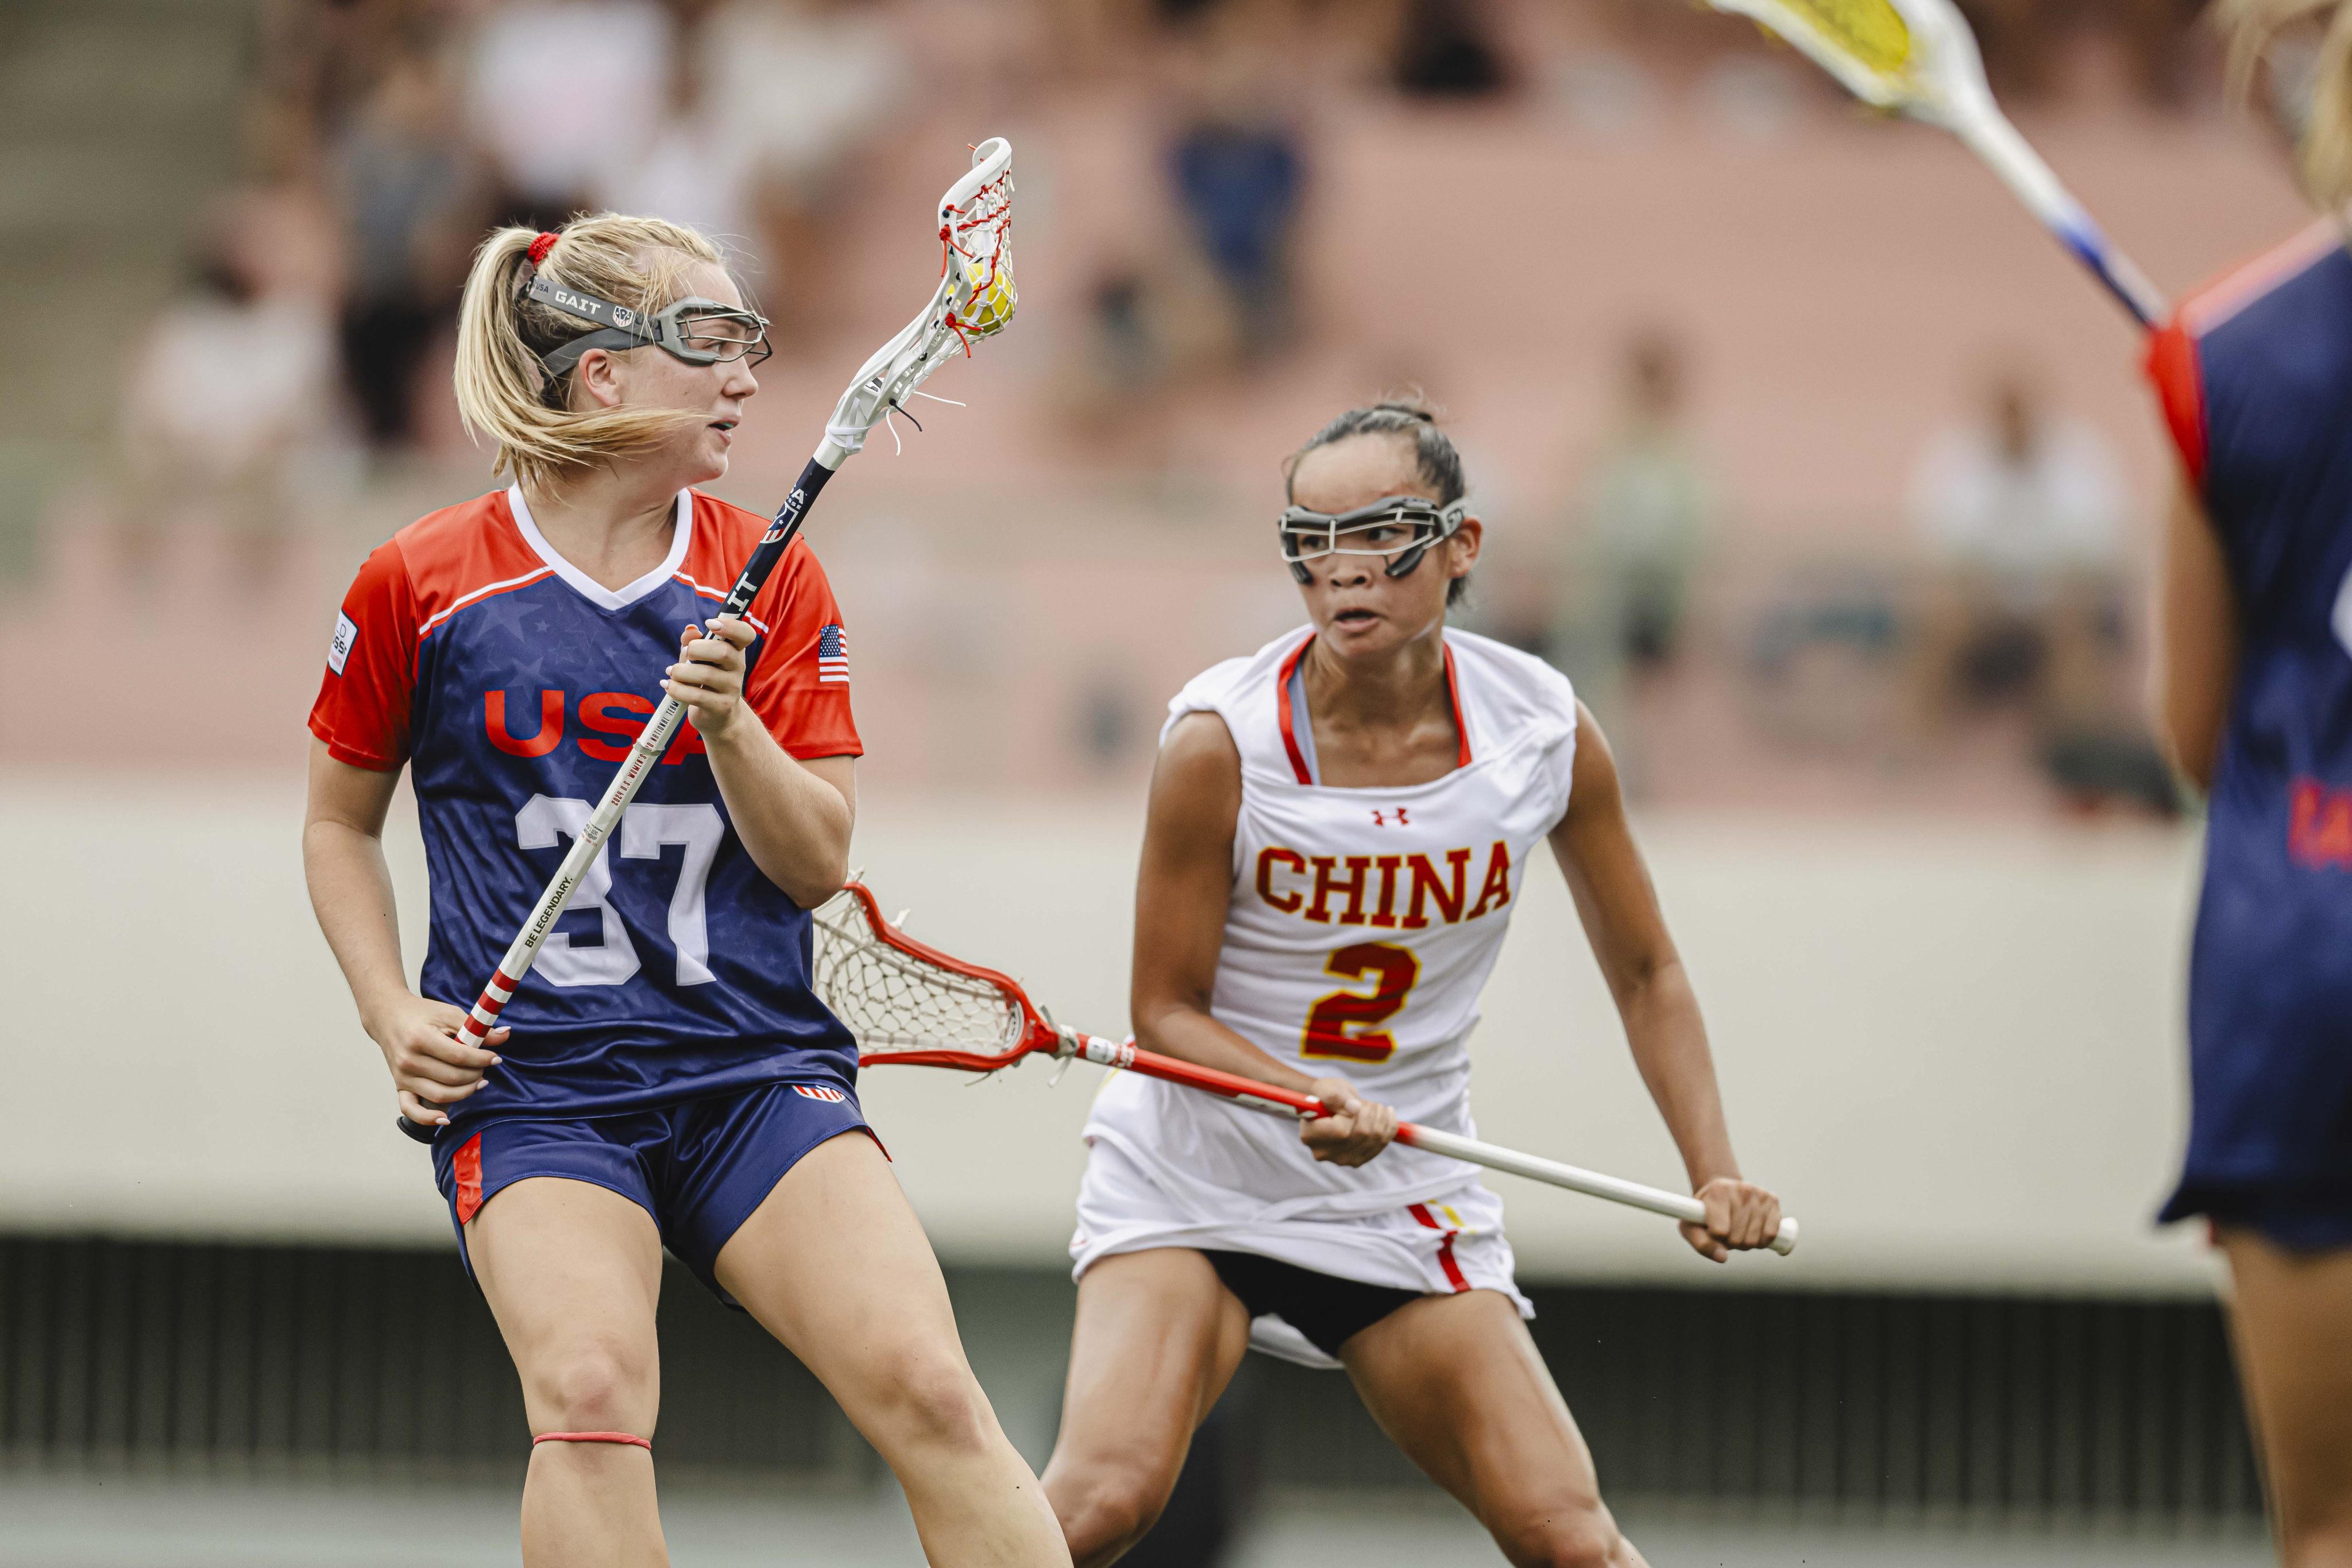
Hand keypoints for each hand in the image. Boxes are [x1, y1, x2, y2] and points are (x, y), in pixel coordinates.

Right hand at [364, 991, 506, 1130]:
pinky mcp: (399, 1086)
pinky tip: (446, 1118)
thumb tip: (505, 1035)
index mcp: (420, 1039)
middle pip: (452, 1078)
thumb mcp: (449, 1014)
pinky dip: (428, 1118)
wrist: (388, 1016)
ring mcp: (402, 1076)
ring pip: (440, 1096)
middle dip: (476, 1074)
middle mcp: (408, 1060)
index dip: (482, 1059)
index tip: (496, 1058)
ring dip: (465, 1092)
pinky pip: (411, 1110)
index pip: (459, 1056)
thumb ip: (476, 1026)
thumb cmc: (421, 1014)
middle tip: (485, 1066)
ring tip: (477, 1082)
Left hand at [665, 616, 756, 739]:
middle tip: (686, 654)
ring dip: (680, 671)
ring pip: (706, 674)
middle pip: (723, 652)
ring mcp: (732, 688)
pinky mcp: (721, 706)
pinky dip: (676, 689)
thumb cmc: (706, 681)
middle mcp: (738, 668)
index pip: (745, 634)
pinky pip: (696, 696)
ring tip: (671, 672)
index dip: (731, 626)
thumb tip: (690, 630)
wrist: (718, 717)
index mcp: (735, 650)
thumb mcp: (698, 659)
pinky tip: (668, 685)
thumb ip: (693, 643)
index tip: (709, 623)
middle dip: (696, 649)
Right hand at [1298, 1076, 1398, 1166]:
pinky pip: (1382, 1144)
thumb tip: (1354, 1108)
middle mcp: (1323, 1153)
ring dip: (1381, 1117)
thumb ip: (1336, 1096)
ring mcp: (1341, 1160)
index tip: (1353, 1103)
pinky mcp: (1357, 1160)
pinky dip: (1389, 1126)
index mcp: (1309, 1135)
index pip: (1341, 1130)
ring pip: (1374, 1139)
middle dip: (1370, 1112)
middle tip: (1366, 1102)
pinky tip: (1387, 1114)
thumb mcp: (1327, 1088)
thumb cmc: (1325, 1095)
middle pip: (1360, 1135)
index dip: (1354, 1114)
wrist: (1330, 1106)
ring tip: (1373, 1106)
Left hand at [1680, 1176, 1781, 1262]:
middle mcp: (1741, 1189)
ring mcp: (1759, 1194)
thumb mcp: (1691, 1225)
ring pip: (1755, 1239)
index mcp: (1718, 1191)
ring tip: (1738, 1230)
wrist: (1721, 1191)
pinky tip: (1753, 1232)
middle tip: (1726, 1232)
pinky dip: (1762, 1241)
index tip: (1711, 1230)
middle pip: (1738, 1238)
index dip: (1715, 1238)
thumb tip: (1723, 1257)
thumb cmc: (1704, 1212)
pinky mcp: (1773, 1200)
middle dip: (1730, 1242)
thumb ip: (1702, 1244)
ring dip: (1746, 1243)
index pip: (1720, 1231)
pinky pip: (1771, 1234)